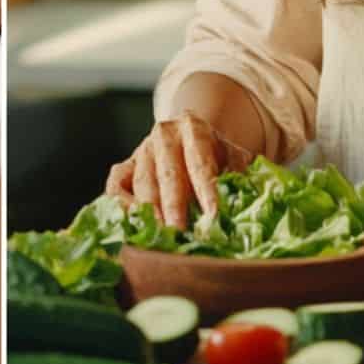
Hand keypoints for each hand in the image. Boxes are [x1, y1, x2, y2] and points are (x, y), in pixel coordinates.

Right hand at [106, 114, 254, 230]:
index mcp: (193, 127)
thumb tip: (247, 202)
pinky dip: (122, 204)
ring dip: (151, 211)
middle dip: (174, 206)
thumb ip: (241, 174)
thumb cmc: (217, 155)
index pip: (199, 160)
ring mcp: (141, 150)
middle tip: (180, 232)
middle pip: (167, 173)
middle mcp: (163, 135)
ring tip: (161, 236)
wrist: (190, 138)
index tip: (214, 215)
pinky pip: (116, 185)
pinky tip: (135, 224)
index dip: (206, 189)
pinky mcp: (124, 166)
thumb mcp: (236, 157)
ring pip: (142, 181)